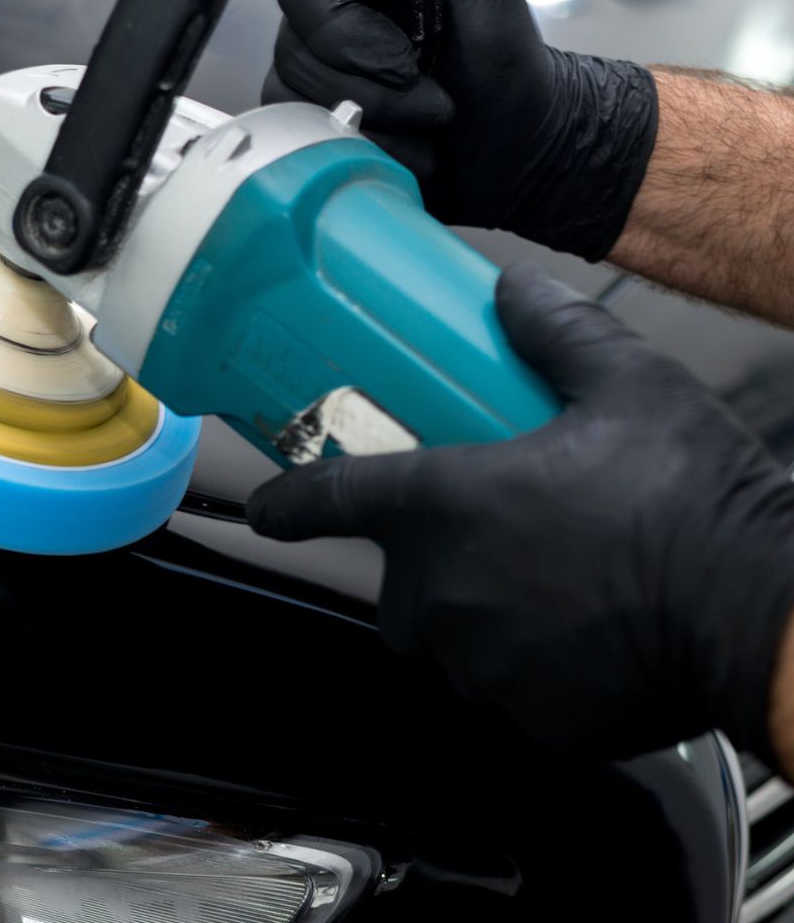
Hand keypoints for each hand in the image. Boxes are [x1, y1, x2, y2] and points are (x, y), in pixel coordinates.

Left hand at [247, 263, 793, 757]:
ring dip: (483, 619)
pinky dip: (532, 672)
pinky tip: (589, 638)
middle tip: (503, 541)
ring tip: (559, 586)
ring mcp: (480, 664)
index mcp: (443, 506)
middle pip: (399, 583)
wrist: (763, 611)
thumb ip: (555, 333)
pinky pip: (504, 693)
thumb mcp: (628, 386)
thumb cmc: (694, 498)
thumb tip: (509, 288)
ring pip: (450, 643)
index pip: (329, 500)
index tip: (265, 507)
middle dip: (432, 565)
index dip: (286, 502)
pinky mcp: (526, 720)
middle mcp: (442, 592)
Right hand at [263, 0, 658, 261]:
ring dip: (370, 123)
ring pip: (292, 95)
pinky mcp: (304, 115)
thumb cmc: (508, 70)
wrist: (513, 149)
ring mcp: (308, 64)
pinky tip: (399, 147)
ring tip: (423, 126)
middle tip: (433, 99)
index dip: (343, 33)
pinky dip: (355, 150)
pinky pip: (295, 134)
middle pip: (296, 49)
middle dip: (371, 90)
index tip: (404, 63)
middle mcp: (324, 8)